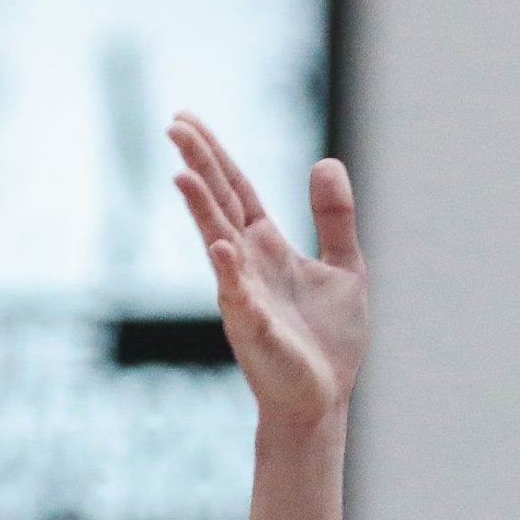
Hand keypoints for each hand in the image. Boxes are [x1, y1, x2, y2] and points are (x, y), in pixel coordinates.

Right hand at [170, 114, 366, 426]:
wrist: (323, 400)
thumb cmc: (328, 339)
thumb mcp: (345, 266)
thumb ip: (334, 217)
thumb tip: (326, 162)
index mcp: (267, 247)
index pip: (235, 190)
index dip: (215, 155)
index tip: (185, 120)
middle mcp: (247, 264)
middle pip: (219, 205)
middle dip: (199, 165)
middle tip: (174, 125)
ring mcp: (245, 295)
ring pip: (218, 244)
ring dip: (200, 210)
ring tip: (182, 175)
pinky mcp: (255, 330)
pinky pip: (238, 298)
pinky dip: (230, 274)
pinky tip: (221, 248)